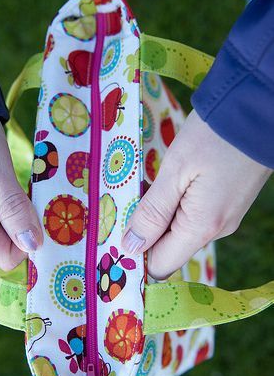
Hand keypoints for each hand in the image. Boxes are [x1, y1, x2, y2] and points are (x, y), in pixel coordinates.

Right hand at [0, 118, 42, 270]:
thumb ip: (12, 206)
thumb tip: (32, 245)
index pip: (6, 256)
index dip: (30, 244)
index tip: (47, 220)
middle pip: (7, 244)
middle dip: (30, 228)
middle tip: (44, 201)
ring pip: (7, 229)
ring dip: (26, 215)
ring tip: (34, 191)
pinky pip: (2, 214)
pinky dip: (18, 204)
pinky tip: (24, 187)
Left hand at [121, 109, 271, 278]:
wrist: (259, 110)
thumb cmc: (214, 137)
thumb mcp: (175, 170)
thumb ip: (152, 213)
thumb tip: (130, 247)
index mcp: (201, 228)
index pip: (159, 266)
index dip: (135, 254)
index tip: (117, 229)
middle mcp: (216, 231)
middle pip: (168, 249)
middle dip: (145, 230)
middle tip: (130, 197)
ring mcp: (224, 218)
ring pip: (179, 232)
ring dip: (158, 214)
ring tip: (148, 184)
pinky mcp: (227, 204)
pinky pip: (193, 217)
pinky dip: (175, 204)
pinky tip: (169, 181)